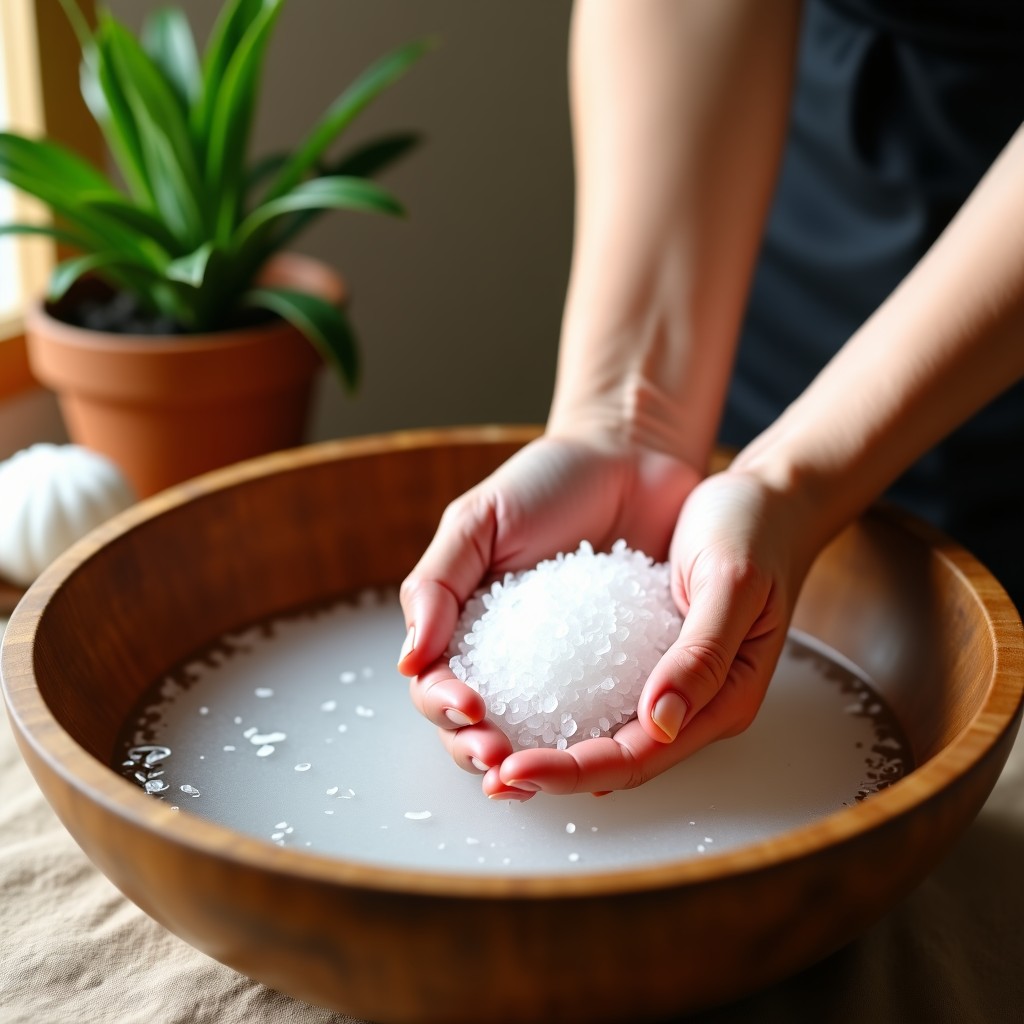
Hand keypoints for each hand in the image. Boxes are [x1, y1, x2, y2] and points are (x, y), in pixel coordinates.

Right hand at [397, 432, 699, 796]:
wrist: (630, 459)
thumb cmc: (547, 482)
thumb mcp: (480, 519)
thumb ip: (438, 583)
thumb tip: (409, 660)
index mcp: (464, 625)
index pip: (435, 682)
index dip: (443, 705)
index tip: (469, 708)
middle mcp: (507, 658)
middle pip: (477, 724)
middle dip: (481, 750)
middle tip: (502, 759)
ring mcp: (563, 670)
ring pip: (536, 734)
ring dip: (533, 762)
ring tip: (546, 773)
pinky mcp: (618, 669)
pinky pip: (602, 715)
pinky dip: (597, 740)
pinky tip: (608, 751)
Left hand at [491, 467, 820, 795]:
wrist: (765, 496)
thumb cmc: (756, 530)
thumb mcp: (731, 583)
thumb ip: (702, 655)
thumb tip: (661, 724)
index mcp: (724, 698)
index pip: (640, 756)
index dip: (575, 770)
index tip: (516, 768)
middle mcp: (695, 702)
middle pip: (616, 758)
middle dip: (552, 771)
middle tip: (489, 770)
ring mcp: (670, 680)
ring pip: (604, 731)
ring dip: (549, 743)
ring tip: (489, 746)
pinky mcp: (648, 653)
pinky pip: (600, 687)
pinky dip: (559, 698)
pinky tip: (515, 694)